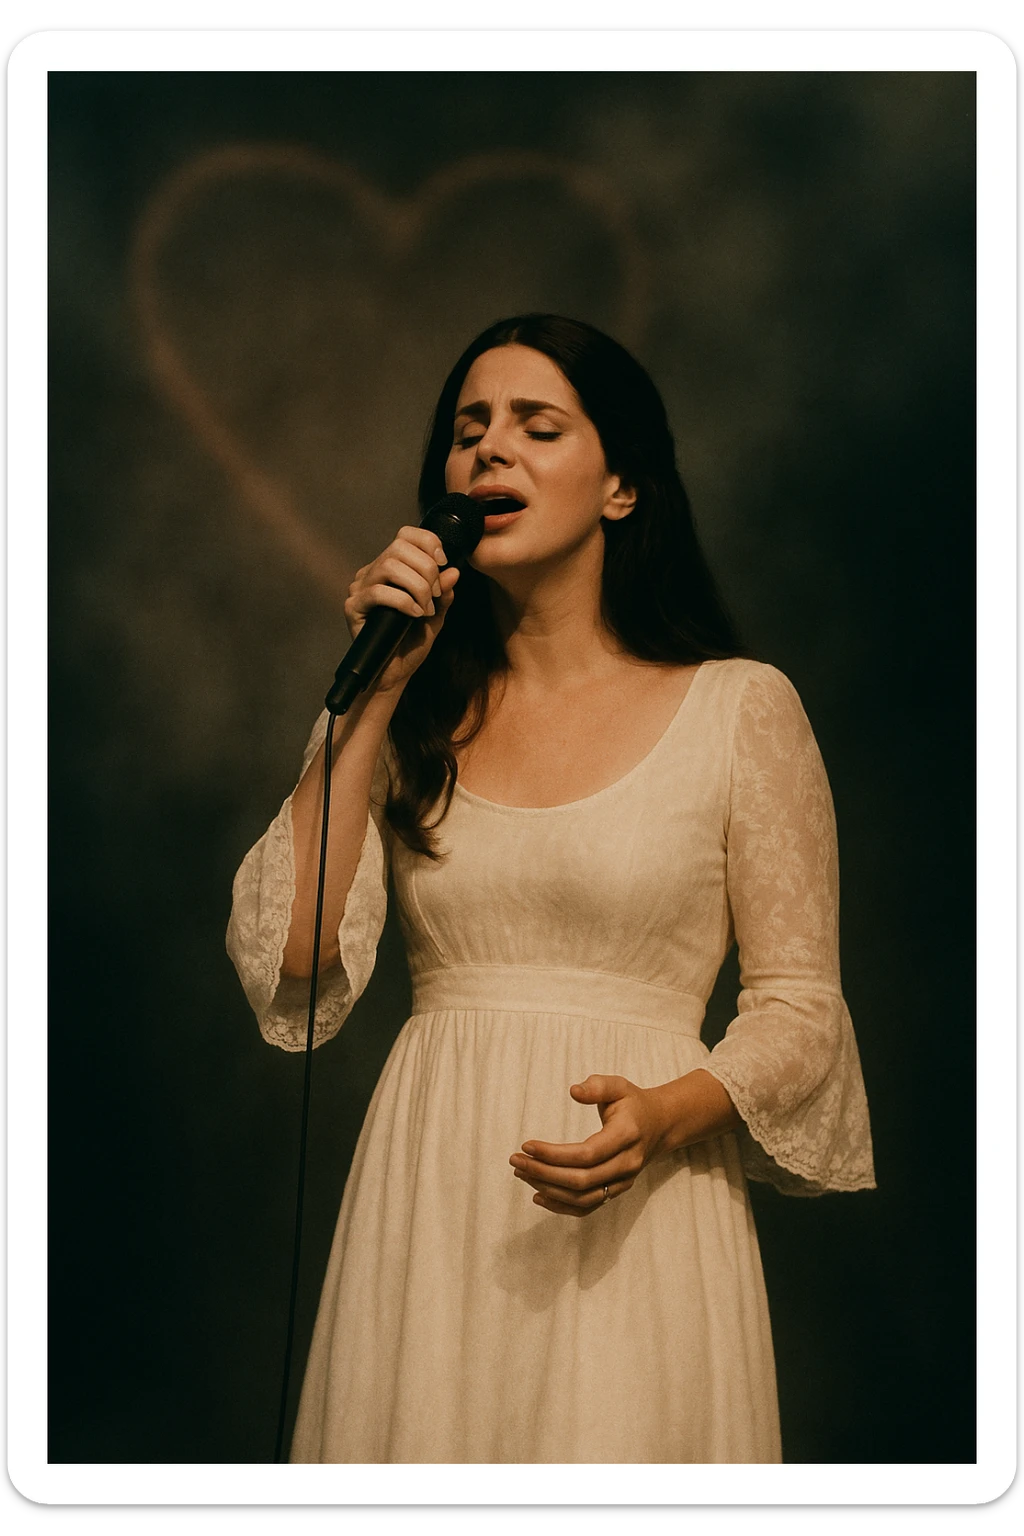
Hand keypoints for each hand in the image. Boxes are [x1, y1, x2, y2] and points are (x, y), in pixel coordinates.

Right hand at [344, 525, 460, 694]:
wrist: (394, 674)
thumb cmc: (411, 644)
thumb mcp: (436, 616)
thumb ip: (444, 594)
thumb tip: (454, 572)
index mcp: (390, 568)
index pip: (406, 536)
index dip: (428, 542)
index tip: (443, 563)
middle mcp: (372, 573)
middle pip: (399, 547)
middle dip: (426, 569)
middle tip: (435, 596)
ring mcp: (359, 588)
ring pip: (389, 566)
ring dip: (417, 586)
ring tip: (426, 608)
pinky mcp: (353, 607)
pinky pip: (378, 592)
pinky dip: (403, 601)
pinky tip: (414, 615)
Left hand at [509, 1074, 669, 1218]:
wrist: (659, 1126)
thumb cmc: (633, 1103)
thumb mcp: (619, 1086)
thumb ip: (597, 1085)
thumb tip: (573, 1090)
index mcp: (627, 1135)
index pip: (587, 1153)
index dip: (554, 1154)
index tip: (527, 1145)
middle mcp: (627, 1163)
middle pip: (581, 1179)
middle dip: (544, 1172)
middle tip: (515, 1161)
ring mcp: (623, 1181)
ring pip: (582, 1197)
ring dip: (548, 1189)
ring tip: (522, 1173)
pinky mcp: (616, 1191)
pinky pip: (587, 1207)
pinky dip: (561, 1206)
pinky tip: (538, 1195)